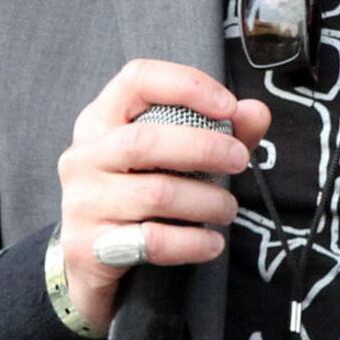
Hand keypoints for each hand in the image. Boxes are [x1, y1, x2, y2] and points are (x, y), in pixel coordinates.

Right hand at [53, 61, 271, 333]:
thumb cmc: (134, 195)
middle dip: (204, 148)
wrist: (86, 259)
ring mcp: (83, 201)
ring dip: (207, 201)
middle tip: (240, 160)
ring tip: (228, 209)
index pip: (137, 79)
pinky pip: (153, 240)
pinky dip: (193, 242)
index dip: (187, 85)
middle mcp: (84, 156)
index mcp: (101, 120)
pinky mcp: (90, 246)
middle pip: (145, 140)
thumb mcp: (169, 158)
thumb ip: (216, 132)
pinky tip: (212, 243)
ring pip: (156, 193)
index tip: (228, 107)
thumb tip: (255, 112)